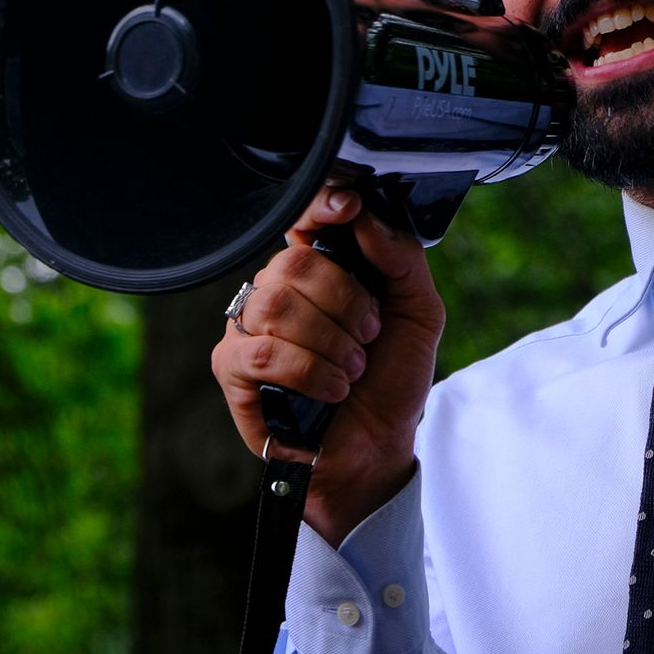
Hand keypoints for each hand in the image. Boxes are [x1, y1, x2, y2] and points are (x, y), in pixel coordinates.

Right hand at [210, 188, 445, 545]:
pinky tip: (331, 388)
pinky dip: (308, 371)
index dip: (322, 208)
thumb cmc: (391, 378)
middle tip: (369, 335)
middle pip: (293, 263)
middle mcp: (279, 290)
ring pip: (277, 305)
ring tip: (352, 369)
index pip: (305, 219)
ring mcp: (249, 326)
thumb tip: (367, 219)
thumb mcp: (420, 312)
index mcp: (321, 269)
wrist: (378, 445)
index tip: (350, 208)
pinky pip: (261, 351)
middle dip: (344, 300)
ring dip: (330, 341)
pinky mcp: (233, 368)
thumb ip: (402, 259)